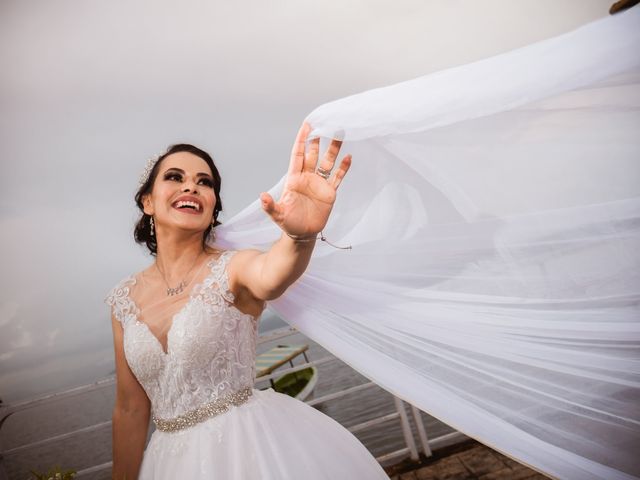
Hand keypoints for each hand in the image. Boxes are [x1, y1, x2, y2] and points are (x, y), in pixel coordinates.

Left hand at [260, 122, 351, 236]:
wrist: (302, 234)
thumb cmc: (288, 223)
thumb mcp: (277, 215)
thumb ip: (270, 205)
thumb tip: (262, 196)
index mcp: (294, 178)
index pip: (298, 154)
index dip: (302, 140)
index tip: (307, 126)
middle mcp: (307, 178)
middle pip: (313, 154)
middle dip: (318, 139)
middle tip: (324, 123)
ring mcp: (319, 184)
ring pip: (327, 162)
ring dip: (333, 149)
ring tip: (339, 134)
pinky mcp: (329, 192)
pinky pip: (337, 177)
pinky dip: (343, 168)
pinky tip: (349, 157)